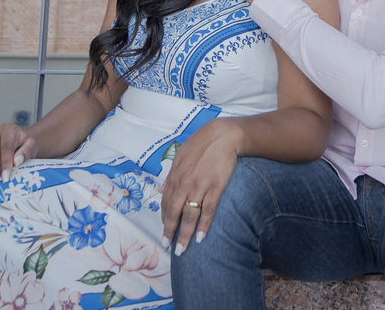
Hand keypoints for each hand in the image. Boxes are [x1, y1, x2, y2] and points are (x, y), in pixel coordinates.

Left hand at [159, 118, 242, 254]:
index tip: (164, 232)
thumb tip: (160, 190)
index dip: (165, 220)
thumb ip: (170, 175)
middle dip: (170, 232)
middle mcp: (184, 183)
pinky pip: (208, 211)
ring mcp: (199, 186)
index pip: (166, 203)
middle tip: (168, 247)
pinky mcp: (215, 187)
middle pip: (175, 213)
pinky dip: (203, 225)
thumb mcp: (180, 156)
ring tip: (182, 249)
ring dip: (185, 235)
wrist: (223, 135)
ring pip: (189, 216)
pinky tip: (200, 237)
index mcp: (175, 175)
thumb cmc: (202, 144)